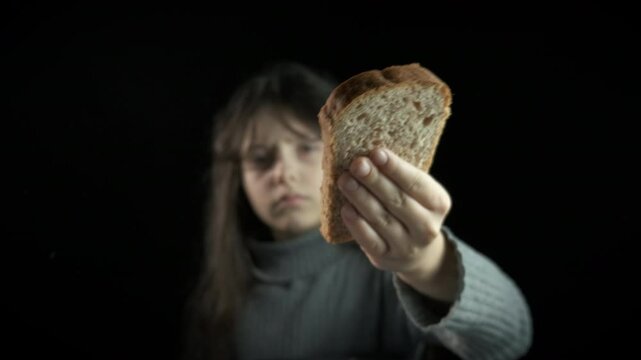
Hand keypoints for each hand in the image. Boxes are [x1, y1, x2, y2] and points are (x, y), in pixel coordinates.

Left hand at [338, 148, 458, 300]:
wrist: (417, 253)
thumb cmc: (411, 209)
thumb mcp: (416, 193)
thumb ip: (399, 176)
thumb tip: (369, 156)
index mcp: (438, 203)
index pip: (417, 183)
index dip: (396, 168)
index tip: (377, 152)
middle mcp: (427, 227)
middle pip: (398, 200)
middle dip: (375, 180)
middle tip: (357, 164)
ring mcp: (407, 245)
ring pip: (382, 219)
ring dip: (361, 198)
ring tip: (345, 180)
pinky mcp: (386, 257)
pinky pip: (369, 240)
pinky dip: (357, 223)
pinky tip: (345, 208)